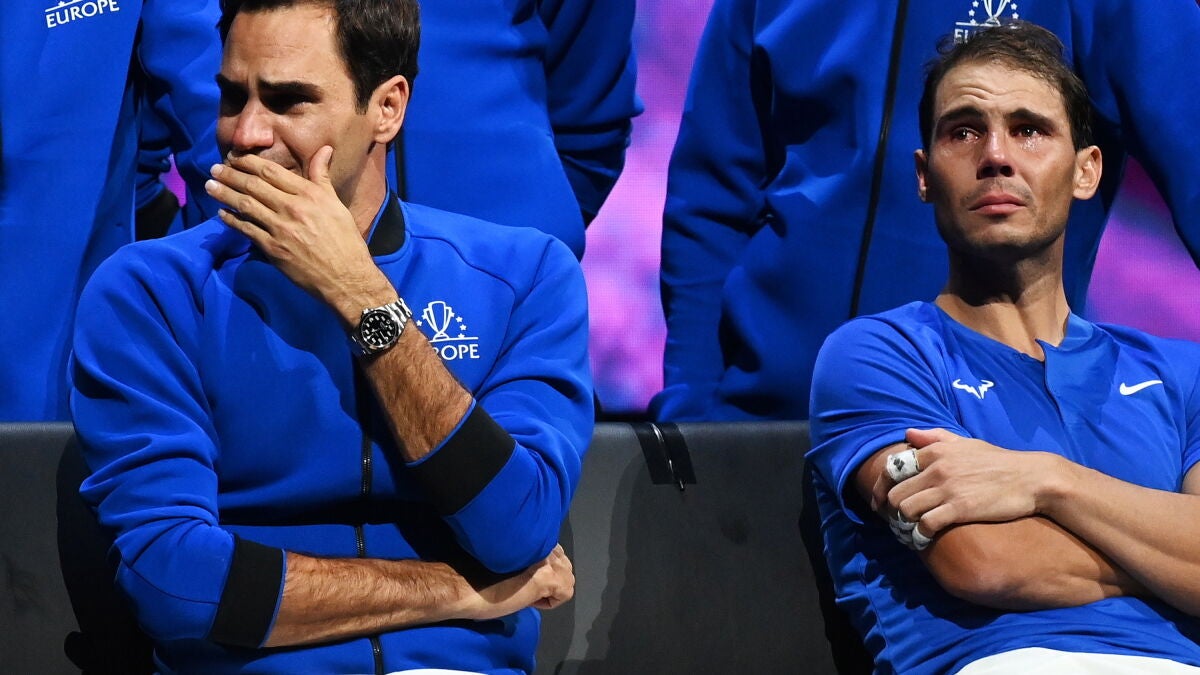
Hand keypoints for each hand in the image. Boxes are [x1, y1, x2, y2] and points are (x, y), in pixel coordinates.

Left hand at [204, 147, 390, 320]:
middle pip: (254, 185)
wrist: (346, 276)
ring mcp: (281, 229)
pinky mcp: (273, 249)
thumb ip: (322, 176)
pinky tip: (221, 214)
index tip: (234, 156)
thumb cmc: (345, 239)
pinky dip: (231, 220)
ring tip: (210, 185)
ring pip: (245, 205)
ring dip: (224, 194)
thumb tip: (325, 149)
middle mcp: (292, 208)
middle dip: (230, 174)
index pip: (271, 171)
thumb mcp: (336, 203)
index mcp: (309, 194)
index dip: (248, 161)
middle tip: (214, 168)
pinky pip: (246, 230)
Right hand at [456, 544, 574, 620]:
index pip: (551, 548)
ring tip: (529, 594)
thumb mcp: (503, 556)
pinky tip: (531, 601)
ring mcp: (546, 560)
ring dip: (552, 587)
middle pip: (563, 561)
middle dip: (550, 576)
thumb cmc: (474, 573)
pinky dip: (551, 601)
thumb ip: (522, 554)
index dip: (540, 566)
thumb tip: (535, 566)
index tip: (522, 576)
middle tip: (526, 587)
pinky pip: (565, 592)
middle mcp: (540, 542)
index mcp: (529, 533)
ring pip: (567, 576)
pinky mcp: (548, 578)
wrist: (461, 584)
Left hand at [883, 428, 1058, 538]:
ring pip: (904, 509)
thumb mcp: (966, 442)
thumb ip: (936, 437)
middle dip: (889, 511)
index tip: (881, 503)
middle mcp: (936, 468)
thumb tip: (908, 433)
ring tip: (907, 532)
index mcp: (935, 451)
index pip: (892, 468)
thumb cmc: (999, 462)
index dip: (881, 488)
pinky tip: (923, 540)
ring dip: (902, 525)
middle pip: (894, 492)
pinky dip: (919, 535)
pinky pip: (925, 524)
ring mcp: (947, 488)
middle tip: (893, 522)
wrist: (1032, 478)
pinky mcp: (960, 508)